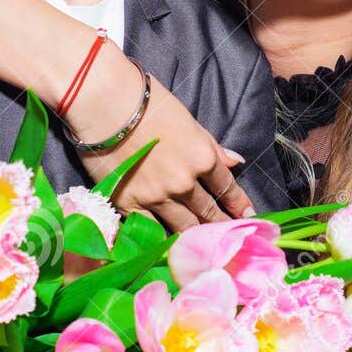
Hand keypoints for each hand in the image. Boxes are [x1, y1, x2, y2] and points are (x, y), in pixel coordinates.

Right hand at [66, 51, 254, 231]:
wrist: (105, 103)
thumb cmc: (147, 103)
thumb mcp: (187, 120)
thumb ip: (211, 145)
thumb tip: (235, 161)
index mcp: (202, 158)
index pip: (226, 187)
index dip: (238, 202)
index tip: (247, 214)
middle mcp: (184, 183)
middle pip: (207, 211)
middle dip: (221, 224)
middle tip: (230, 239)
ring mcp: (157, 197)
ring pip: (184, 226)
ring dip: (196, 236)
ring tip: (205, 248)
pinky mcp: (130, 205)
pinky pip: (151, 229)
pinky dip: (162, 238)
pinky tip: (170, 248)